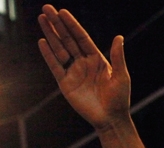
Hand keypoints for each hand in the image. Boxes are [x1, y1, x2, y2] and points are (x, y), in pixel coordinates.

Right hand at [38, 5, 129, 130]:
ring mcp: (73, 72)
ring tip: (41, 19)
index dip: (72, 25)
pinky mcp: (65, 83)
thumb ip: (118, 56)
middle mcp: (83, 62)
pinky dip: (48, 54)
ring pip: (59, 49)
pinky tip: (42, 42)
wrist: (110, 119)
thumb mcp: (121, 76)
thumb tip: (119, 36)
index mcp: (97, 58)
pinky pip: (55, 66)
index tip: (62, 12)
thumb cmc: (119, 99)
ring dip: (50, 34)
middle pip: (67, 39)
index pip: (81, 37)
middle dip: (57, 24)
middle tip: (47, 8)